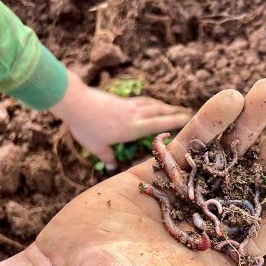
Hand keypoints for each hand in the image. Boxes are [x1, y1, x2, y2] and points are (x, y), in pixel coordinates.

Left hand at [50, 70, 190, 162]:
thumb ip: (107, 156)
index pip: (159, 124)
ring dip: (166, 107)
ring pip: (153, 104)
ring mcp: (130, 105)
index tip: (188, 121)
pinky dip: (153, 103)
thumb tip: (112, 165)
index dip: (174, 122)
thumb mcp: (96, 146)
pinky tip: (153, 104)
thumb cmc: (86, 126)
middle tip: (189, 114)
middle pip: (161, 111)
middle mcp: (135, 114)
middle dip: (176, 112)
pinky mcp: (123, 100)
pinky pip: (144, 101)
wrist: (75, 102)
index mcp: (133, 128)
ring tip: (176, 109)